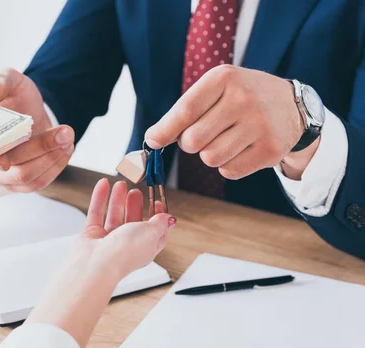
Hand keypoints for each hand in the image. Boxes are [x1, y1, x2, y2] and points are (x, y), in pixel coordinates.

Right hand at [0, 68, 74, 191]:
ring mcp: (5, 177)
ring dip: (53, 158)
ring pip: (30, 179)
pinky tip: (66, 149)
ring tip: (68, 136)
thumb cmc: (15, 96)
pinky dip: (56, 166)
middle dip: (42, 149)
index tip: (9, 159)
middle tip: (66, 131)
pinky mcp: (23, 184)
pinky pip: (40, 183)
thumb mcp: (10, 80)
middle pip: (16, 169)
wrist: (31, 110)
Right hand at [77, 178, 174, 278]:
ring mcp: (109, 240)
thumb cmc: (124, 253)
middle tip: (136, 191)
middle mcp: (127, 245)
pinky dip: (100, 198)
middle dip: (135, 205)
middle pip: (133, 221)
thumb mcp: (151, 232)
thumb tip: (170, 219)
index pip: (155, 230)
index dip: (157, 215)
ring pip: (114, 215)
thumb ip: (160, 223)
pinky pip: (96, 213)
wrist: (96, 263)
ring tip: (120, 184)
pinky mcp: (93, 235)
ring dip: (118, 199)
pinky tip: (103, 185)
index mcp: (146, 247)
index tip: (156, 202)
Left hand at [145, 65, 317, 180]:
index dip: (164, 131)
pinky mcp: (270, 149)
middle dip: (190, 143)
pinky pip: (229, 171)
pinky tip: (241, 149)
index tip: (152, 141)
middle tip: (203, 134)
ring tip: (226, 139)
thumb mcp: (216, 89)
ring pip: (210, 158)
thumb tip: (152, 140)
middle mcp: (243, 99)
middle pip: (193, 141)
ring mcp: (259, 125)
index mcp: (224, 78)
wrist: (292, 105)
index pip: (185, 111)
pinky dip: (228, 165)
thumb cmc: (240, 98)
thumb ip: (184, 111)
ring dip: (210, 154)